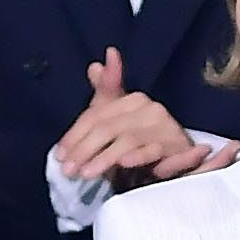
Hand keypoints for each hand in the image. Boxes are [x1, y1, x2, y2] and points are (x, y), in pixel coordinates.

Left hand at [56, 48, 230, 188]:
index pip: (97, 115)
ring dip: (105, 158)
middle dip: (85, 150)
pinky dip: (141, 156)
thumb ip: (105, 93)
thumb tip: (95, 65)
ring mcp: (167, 127)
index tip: (60, 155)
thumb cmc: (141, 141)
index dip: (76, 134)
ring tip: (87, 173)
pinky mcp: (179, 147)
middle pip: (109, 128)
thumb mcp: (117, 118)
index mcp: (134, 100)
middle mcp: (151, 109)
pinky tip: (125, 163)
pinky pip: (156, 151)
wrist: (176, 162)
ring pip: (128, 140)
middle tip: (69, 170)